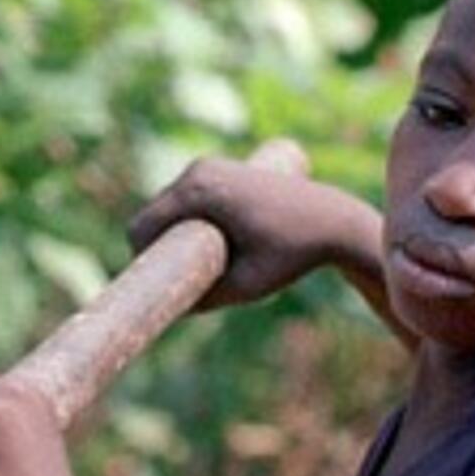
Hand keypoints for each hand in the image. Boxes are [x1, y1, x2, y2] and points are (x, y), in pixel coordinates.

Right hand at [130, 157, 356, 310]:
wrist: (333, 220)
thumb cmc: (292, 254)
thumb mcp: (245, 287)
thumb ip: (205, 300)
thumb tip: (172, 310)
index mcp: (198, 192)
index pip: (141, 228)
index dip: (142, 260)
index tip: (161, 286)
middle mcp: (198, 170)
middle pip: (151, 216)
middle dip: (159, 248)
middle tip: (186, 279)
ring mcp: (207, 165)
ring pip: (166, 207)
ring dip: (172, 234)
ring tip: (199, 262)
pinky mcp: (219, 169)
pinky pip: (184, 199)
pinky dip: (186, 219)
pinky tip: (205, 241)